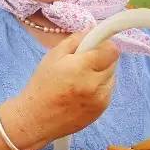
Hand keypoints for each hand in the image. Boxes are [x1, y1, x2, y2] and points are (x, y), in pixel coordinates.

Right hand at [2, 28, 119, 144]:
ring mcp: (100, 99)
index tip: (95, 45)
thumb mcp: (53, 56)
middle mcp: (94, 84)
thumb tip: (93, 31)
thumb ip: (76, 40)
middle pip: (113, 62)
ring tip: (82, 78)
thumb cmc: (42, 85)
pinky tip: (83, 91)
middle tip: (84, 62)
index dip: (104, 44)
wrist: (37, 119)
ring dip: (102, 73)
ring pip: (112, 76)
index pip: (111, 50)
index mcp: (80, 68)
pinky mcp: (102, 109)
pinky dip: (100, 87)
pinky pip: (109, 90)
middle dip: (102, 58)